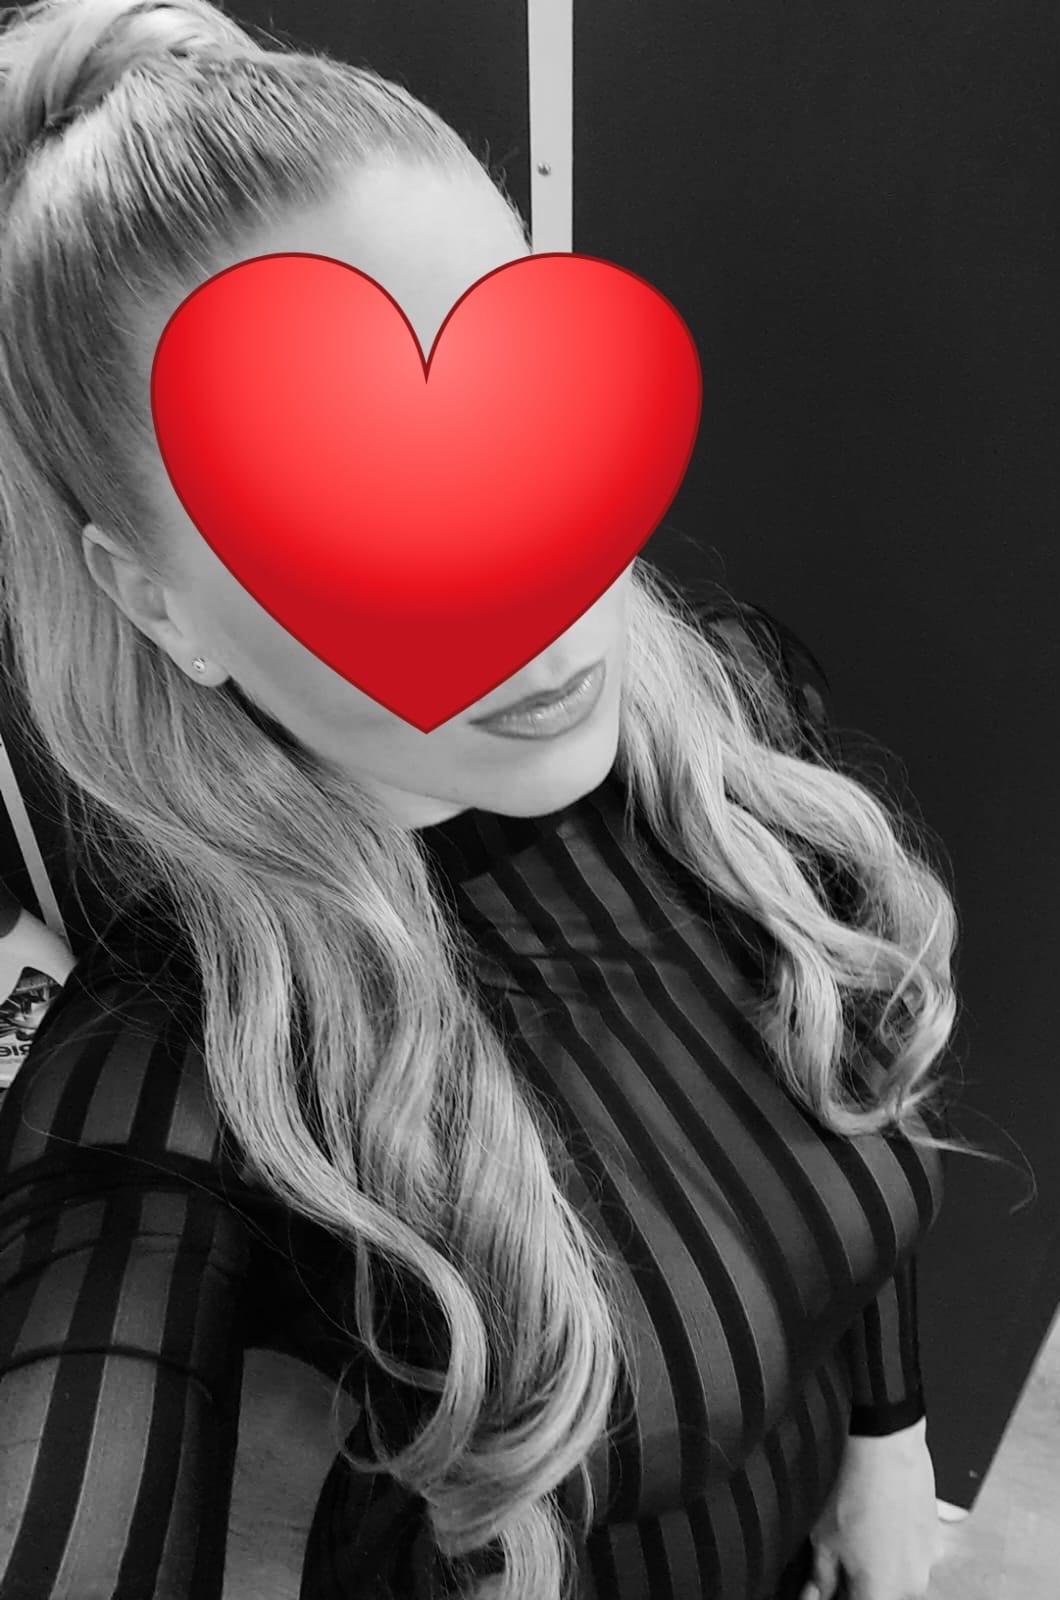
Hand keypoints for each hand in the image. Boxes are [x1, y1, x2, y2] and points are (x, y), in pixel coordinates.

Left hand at [798, 1416, 944, 1599]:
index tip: (830, 1585)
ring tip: (862, 1530)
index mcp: (883, 1593)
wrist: (886, 1448)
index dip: (839, 1594)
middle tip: (842, 1555)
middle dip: (860, 1582)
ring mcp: (929, 1562)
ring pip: (898, 1575)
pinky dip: (897, 1544)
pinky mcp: (937, 1539)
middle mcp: (913, 1586)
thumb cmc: (856, 1490)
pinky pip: (913, 1553)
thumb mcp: (824, 1539)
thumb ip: (821, 1578)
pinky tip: (881, 1519)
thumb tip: (815, 1596)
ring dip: (880, 1564)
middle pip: (881, 1594)